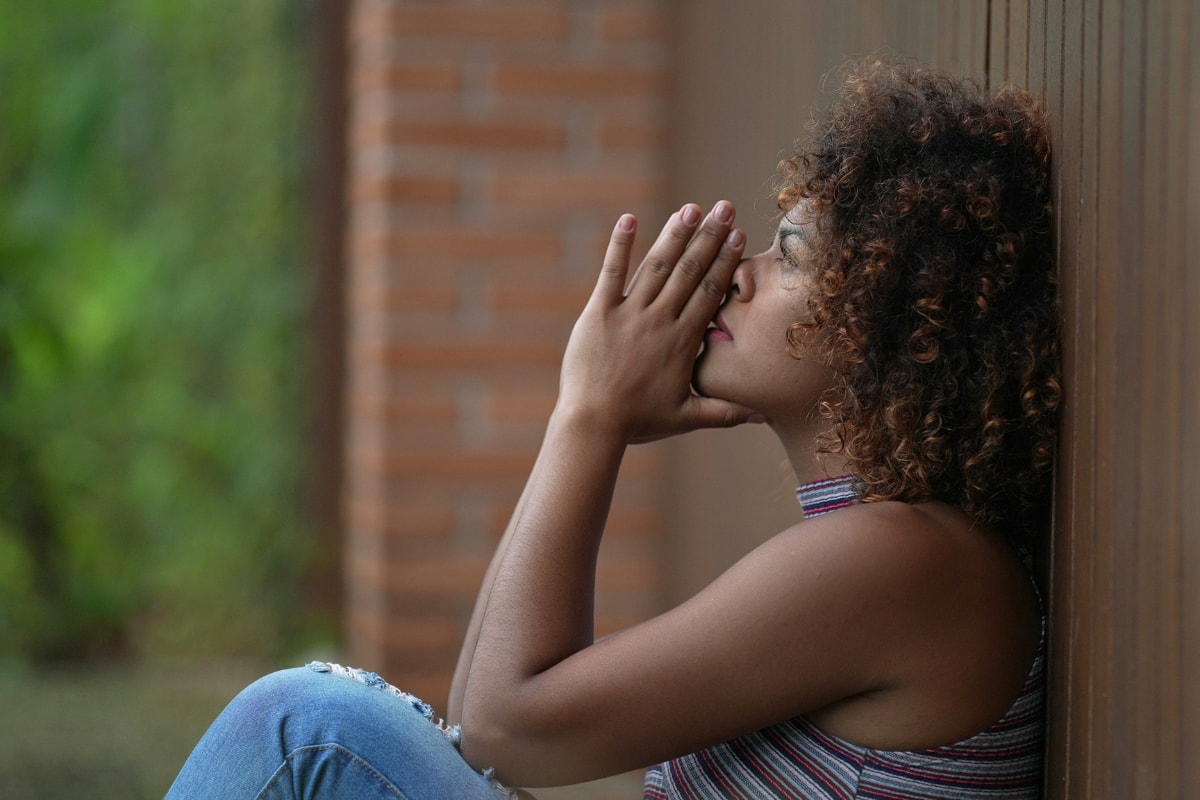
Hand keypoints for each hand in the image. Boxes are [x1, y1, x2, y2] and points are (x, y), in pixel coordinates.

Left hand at [557, 202, 761, 442]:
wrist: (593, 423)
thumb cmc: (638, 422)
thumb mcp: (685, 418)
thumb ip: (725, 412)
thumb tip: (761, 416)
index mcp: (682, 341)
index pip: (710, 292)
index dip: (726, 261)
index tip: (740, 235)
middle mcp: (659, 321)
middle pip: (690, 272)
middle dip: (709, 237)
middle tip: (726, 208)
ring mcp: (628, 314)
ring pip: (657, 266)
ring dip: (675, 235)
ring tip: (692, 208)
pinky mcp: (598, 313)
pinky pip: (611, 273)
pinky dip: (619, 245)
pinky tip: (628, 219)